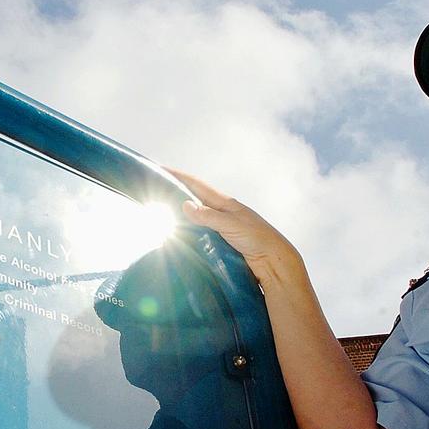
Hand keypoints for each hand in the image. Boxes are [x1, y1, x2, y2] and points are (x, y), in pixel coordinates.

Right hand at [166, 168, 302, 284]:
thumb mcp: (232, 225)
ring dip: (179, 210)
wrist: (274, 260)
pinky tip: (178, 232)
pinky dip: (187, 227)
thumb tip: (184, 204)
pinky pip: (199, 230)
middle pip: (193, 197)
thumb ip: (208, 216)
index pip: (196, 185)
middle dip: (175, 190)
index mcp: (224, 203)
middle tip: (154, 187)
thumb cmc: (257, 239)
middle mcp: (221, 211)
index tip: (160, 168)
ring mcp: (220, 226)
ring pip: (195, 214)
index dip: (178, 176)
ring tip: (160, 207)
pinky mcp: (220, 240)